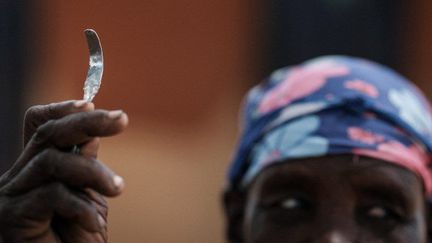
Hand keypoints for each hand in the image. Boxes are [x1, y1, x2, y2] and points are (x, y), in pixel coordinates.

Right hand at [0, 100, 127, 241]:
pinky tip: (95, 222)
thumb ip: (85, 167)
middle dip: (88, 122)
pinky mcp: (12, 216)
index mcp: (37, 167)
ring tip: (117, 189)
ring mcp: (12, 195)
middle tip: (122, 119)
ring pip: (52, 161)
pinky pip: (51, 195)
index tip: (92, 102)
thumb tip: (92, 136)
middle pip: (48, 134)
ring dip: (92, 172)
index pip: (40, 126)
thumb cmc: (77, 237)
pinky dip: (80, 207)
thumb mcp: (88, 196)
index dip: (62, 110)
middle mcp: (19, 176)